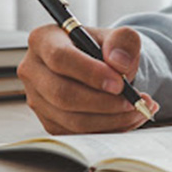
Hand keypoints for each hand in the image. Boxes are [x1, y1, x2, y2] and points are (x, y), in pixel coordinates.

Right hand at [17, 25, 159, 133]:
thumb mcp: (119, 37)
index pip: (60, 58)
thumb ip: (123, 41)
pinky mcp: (49, 121)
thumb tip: (119, 64)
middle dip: (103, 102)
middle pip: (62, 93)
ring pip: (71, 119)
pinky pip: (77, 134)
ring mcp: (37, 99)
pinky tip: (126, 117)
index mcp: (43, 40)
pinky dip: (108, 129)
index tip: (119, 83)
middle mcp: (33, 70)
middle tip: (132, 101)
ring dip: (111, 119)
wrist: (103, 68)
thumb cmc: (105, 50)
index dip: (90, 73)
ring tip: (138, 109)